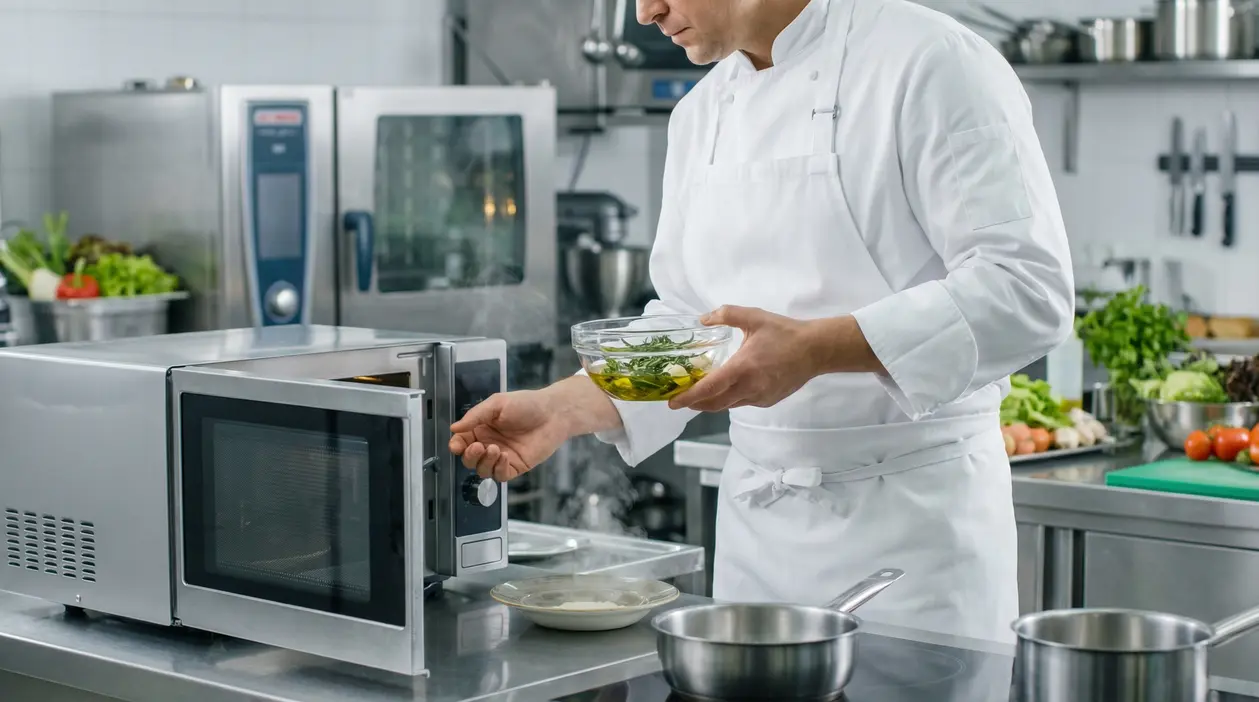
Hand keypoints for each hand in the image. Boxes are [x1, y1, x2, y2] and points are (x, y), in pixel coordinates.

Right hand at [448, 389, 573, 481]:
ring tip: (494, 449)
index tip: (457, 446)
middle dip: (469, 456)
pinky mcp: (516, 467)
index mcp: (482, 428)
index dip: (456, 446)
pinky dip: (498, 469)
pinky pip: (500, 476)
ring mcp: (502, 457)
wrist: (554, 413)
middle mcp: (489, 444)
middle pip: (470, 460)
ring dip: (484, 462)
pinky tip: (504, 456)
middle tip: (478, 447)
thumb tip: (453, 428)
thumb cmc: (526, 404)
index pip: (462, 442)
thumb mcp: (497, 404)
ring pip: (483, 470)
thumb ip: (475, 416)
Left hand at [668, 305, 877, 411]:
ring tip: (698, 394)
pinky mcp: (768, 401)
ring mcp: (760, 397)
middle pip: (714, 404)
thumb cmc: (785, 332)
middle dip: (694, 404)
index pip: (709, 389)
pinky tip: (726, 389)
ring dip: (711, 402)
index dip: (689, 397)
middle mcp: (750, 387)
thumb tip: (703, 318)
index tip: (672, 402)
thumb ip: (725, 314)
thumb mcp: (754, 317)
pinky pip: (742, 403)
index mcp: (743, 368)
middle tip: (680, 399)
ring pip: (728, 405)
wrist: (816, 350)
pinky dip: (729, 399)